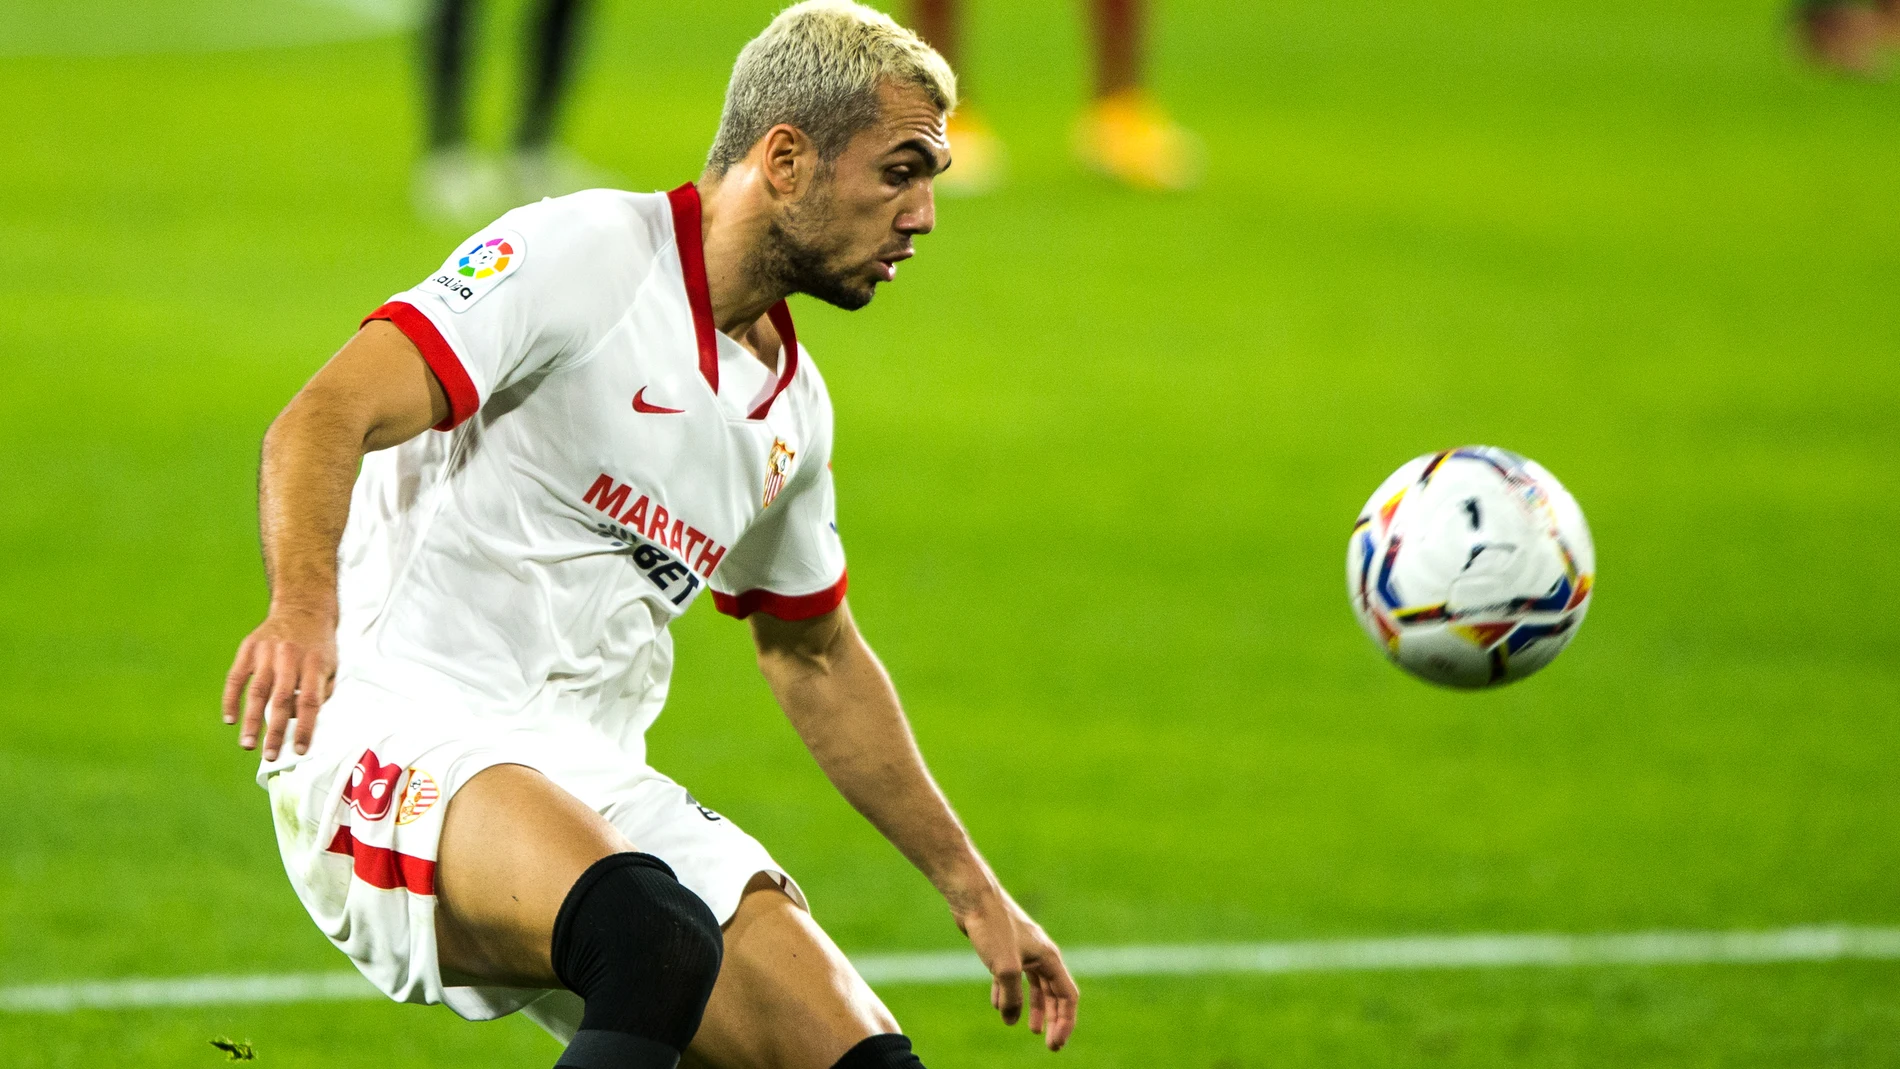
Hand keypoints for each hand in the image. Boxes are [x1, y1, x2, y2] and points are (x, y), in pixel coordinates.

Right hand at [221, 609, 336, 760]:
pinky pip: (236, 678)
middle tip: (269, 756)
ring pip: (257, 691)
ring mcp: (267, 652)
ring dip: (251, 721)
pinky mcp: (249, 648)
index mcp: (315, 664)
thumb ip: (319, 693)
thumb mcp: (330, 666)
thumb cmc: (319, 646)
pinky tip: (230, 720)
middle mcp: (290, 657)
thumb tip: (300, 721)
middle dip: (275, 731)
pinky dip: (231, 700)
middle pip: (282, 700)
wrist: (303, 608)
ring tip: (248, 745)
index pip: (310, 701)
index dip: (304, 727)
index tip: (299, 750)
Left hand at [956, 887, 1079, 1050]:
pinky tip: (998, 1007)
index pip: (1067, 996)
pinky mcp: (1004, 948)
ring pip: (1034, 986)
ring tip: (1028, 1028)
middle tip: (1049, 1043)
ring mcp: (1023, 950)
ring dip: (1033, 1008)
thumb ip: (1012, 997)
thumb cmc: (993, 927)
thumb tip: (1010, 1019)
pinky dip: (1009, 993)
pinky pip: (1013, 977)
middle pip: (1054, 993)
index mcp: (1049, 958)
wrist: (972, 898)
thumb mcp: (1005, 969)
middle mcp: (1040, 954)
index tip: (1055, 1043)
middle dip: (1052, 1018)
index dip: (1065, 1022)